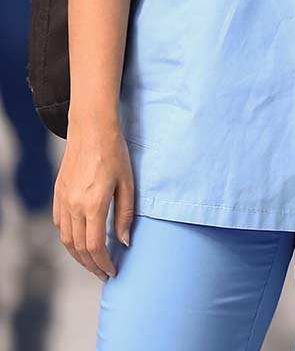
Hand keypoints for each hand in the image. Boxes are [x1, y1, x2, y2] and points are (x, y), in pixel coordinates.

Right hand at [53, 116, 133, 280]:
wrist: (92, 129)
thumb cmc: (114, 152)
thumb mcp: (128, 182)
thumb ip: (125, 214)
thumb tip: (125, 241)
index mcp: (93, 204)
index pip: (95, 246)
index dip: (103, 263)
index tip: (113, 272)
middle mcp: (74, 206)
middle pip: (78, 249)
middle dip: (92, 265)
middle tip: (104, 273)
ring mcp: (63, 201)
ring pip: (66, 240)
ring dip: (79, 256)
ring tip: (94, 262)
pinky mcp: (58, 194)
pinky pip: (60, 225)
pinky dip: (69, 239)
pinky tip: (80, 241)